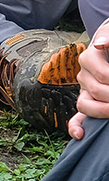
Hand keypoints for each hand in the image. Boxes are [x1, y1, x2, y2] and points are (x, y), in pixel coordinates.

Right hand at [69, 18, 108, 138]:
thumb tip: (100, 45)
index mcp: (88, 59)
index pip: (105, 76)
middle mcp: (83, 75)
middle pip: (97, 92)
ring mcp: (84, 90)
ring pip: (86, 105)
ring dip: (103, 111)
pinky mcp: (88, 102)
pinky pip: (77, 117)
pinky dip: (76, 126)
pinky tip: (80, 135)